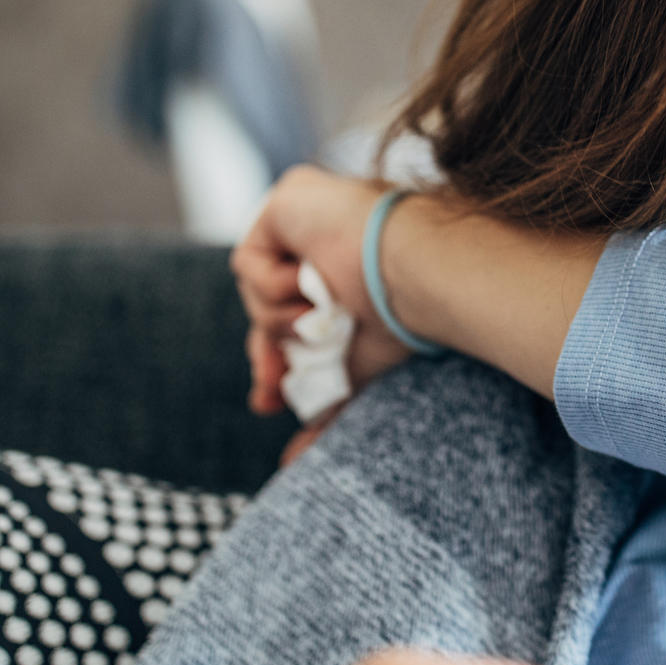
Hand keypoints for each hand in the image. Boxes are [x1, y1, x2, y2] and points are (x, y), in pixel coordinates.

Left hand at [231, 166, 414, 416]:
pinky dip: (276, 289)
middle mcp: (322, 237)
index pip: (290, 316)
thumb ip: (324, 404)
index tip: (270, 400)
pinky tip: (313, 286)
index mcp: (343, 270)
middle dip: (265, 352)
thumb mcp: (355, 371)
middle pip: (264, 304)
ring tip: (322, 316)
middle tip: (270, 392)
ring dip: (282, 319)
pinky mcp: (286, 200)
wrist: (416, 275)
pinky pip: (249, 263)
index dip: (275, 358)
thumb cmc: (403, 320)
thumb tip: (290, 464)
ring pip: (254, 290)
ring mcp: (303, 215)